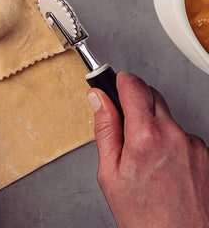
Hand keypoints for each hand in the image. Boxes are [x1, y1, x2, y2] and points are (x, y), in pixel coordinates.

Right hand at [88, 71, 208, 227]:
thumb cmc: (143, 217)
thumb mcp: (109, 173)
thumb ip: (105, 128)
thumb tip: (98, 99)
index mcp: (145, 137)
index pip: (133, 85)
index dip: (120, 81)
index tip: (113, 83)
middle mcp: (173, 135)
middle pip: (152, 95)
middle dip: (135, 101)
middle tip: (124, 125)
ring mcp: (194, 145)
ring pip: (167, 116)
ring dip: (154, 124)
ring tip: (145, 156)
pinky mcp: (206, 155)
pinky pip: (182, 135)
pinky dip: (170, 141)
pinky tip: (163, 165)